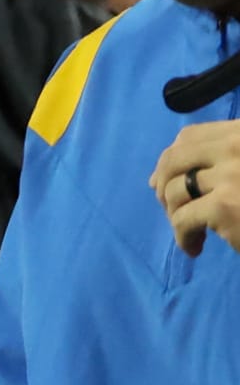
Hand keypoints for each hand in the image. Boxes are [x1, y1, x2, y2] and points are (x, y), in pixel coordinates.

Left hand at [151, 120, 239, 255]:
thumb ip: (215, 162)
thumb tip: (154, 179)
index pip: (190, 136)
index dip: (170, 159)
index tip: (163, 180)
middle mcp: (237, 146)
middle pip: (174, 160)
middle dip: (163, 186)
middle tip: (172, 210)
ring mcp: (231, 174)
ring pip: (173, 191)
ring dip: (174, 215)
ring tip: (191, 231)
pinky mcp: (225, 206)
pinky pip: (181, 219)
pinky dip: (182, 236)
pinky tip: (195, 248)